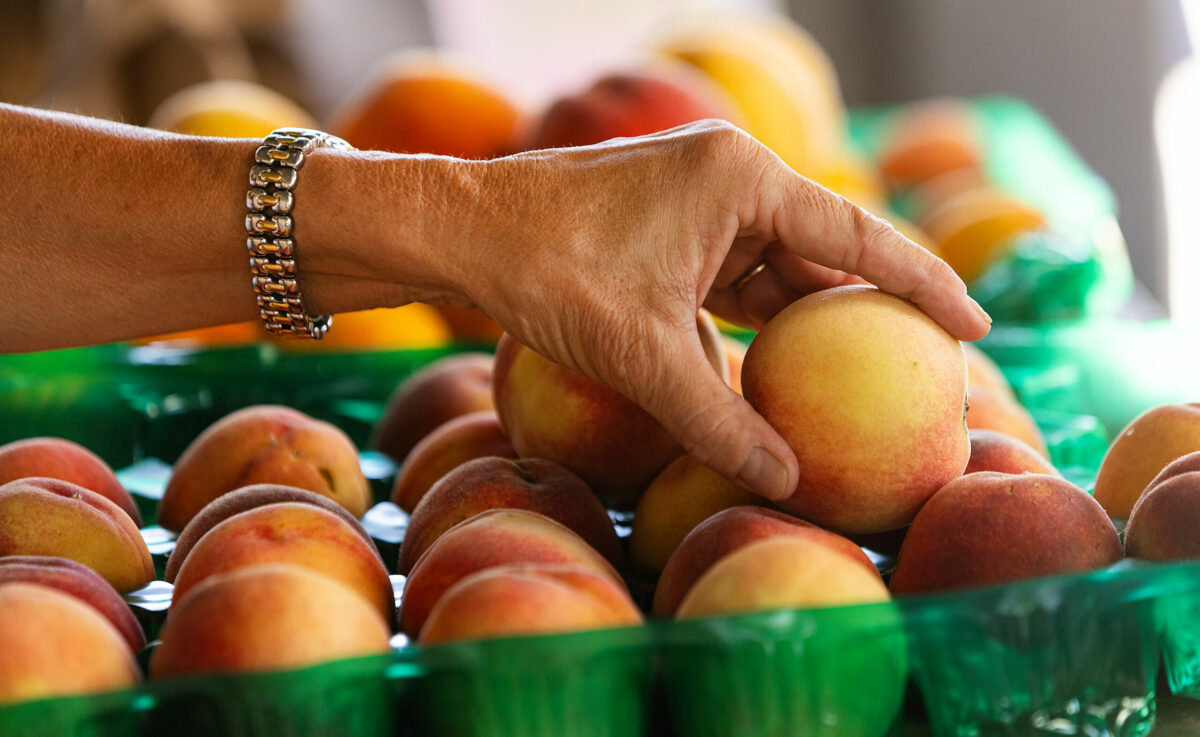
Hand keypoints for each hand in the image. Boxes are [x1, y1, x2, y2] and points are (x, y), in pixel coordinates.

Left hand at [454, 120, 990, 500]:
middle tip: (924, 363)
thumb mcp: (643, 353)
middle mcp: (727, 177)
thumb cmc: (549, 271)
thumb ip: (716, 419)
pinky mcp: (668, 227)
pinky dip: (756, 320)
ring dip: (808, 320)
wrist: (461, 231)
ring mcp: (697, 200)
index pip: (856, 235)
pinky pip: (733, 277)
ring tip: (859, 375)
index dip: (922, 283)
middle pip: (822, 249)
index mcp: (740, 179)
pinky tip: (778, 365)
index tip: (973, 325)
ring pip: (775, 266)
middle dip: (867, 308)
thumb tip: (783, 478)